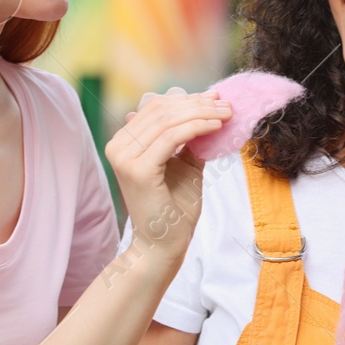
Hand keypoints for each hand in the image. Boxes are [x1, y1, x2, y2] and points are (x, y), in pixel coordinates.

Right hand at [107, 88, 229, 263]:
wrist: (164, 245)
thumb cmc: (174, 208)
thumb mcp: (184, 164)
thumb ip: (189, 137)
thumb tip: (205, 104)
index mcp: (124, 142)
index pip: (155, 108)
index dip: (187, 99)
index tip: (215, 99)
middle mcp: (117, 146)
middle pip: (161, 110)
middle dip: (198, 104)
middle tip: (226, 105)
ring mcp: (124, 157)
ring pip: (168, 120)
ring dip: (202, 113)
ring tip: (227, 115)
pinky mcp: (137, 169)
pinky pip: (171, 137)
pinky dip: (197, 127)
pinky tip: (216, 127)